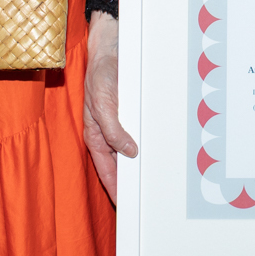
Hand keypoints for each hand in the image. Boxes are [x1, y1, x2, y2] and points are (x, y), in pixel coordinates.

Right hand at [82, 12, 138, 201]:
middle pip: (120, 166)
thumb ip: (112, 129)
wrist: (110, 48)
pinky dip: (147, 144)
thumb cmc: (100, 74)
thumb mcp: (102, 103)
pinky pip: (140, 134)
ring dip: (140, 165)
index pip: (106, 171)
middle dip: (130, 183)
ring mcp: (120, 124)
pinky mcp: (131, 114)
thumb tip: (128, 152)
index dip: (115, 190)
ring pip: (131, 152)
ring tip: (155, 182)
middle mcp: (108, 133)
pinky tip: (158, 152)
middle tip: (144, 201)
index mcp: (96, 136)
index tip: (125, 206)